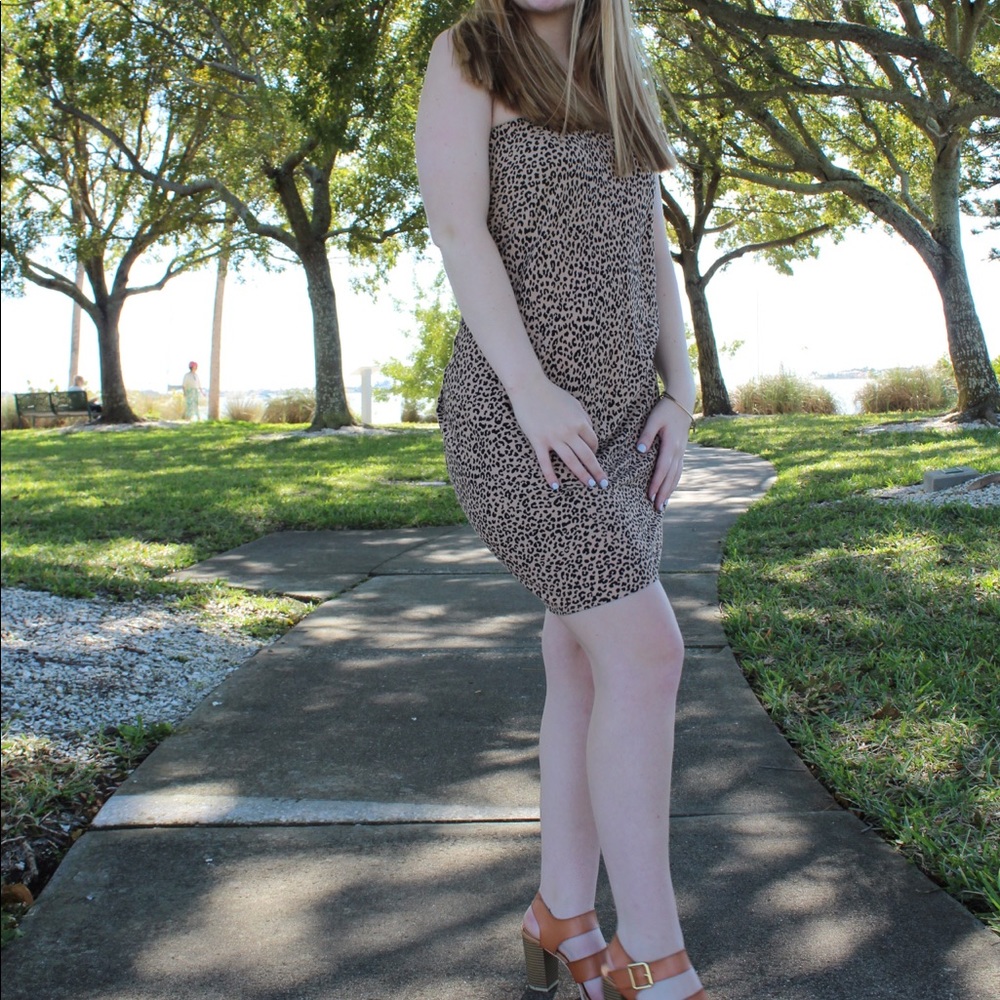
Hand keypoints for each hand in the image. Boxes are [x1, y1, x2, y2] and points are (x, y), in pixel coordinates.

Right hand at [508, 375, 607, 489]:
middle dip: (597, 470)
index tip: (594, 457)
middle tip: (603, 483)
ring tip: (589, 485)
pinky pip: (546, 463)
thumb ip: (583, 418)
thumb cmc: (551, 394)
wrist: (529, 387)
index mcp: (580, 421)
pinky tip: (556, 487)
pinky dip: (551, 476)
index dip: (596, 451)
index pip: (593, 442)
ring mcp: (554, 438)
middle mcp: (569, 431)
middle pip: (587, 455)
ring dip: (582, 475)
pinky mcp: (538, 441)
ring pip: (571, 461)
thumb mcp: (574, 403)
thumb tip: (590, 432)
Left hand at [637, 396, 689, 509]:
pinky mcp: (681, 450)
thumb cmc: (665, 409)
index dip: (656, 483)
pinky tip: (669, 489)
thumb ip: (646, 435)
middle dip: (663, 493)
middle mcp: (678, 451)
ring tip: (663, 504)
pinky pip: (678, 470)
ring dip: (669, 490)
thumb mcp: (653, 419)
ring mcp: (681, 451)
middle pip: (670, 477)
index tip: (650, 495)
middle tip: (657, 508)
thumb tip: (639, 451)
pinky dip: (674, 482)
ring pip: (676, 475)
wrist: (682, 401)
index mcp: (670, 445)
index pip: (662, 468)